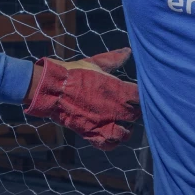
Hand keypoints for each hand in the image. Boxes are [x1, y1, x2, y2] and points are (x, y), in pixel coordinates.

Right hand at [24, 48, 140, 149]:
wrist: (52, 88)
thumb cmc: (74, 73)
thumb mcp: (95, 63)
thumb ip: (113, 59)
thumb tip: (128, 51)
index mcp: (119, 91)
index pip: (142, 97)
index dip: (141, 96)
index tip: (135, 94)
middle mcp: (116, 109)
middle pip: (136, 115)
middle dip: (133, 112)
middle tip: (128, 108)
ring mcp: (104, 124)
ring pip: (125, 133)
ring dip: (125, 129)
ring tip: (121, 123)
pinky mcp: (92, 134)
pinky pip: (109, 144)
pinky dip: (112, 142)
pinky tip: (110, 135)